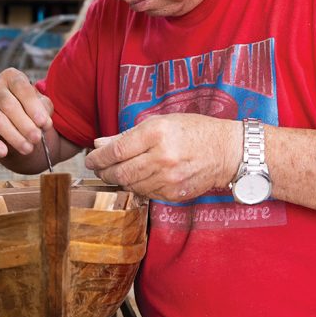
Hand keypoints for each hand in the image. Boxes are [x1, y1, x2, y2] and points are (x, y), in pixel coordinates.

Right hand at [0, 67, 54, 158]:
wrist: (15, 116)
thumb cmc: (30, 106)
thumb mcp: (41, 103)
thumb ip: (44, 109)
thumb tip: (44, 123)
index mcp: (12, 76)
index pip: (22, 89)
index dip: (34, 107)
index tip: (45, 124)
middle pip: (9, 105)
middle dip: (24, 124)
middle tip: (37, 139)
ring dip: (13, 135)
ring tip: (27, 148)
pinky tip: (3, 152)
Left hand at [85, 114, 239, 201]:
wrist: (225, 151)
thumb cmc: (193, 131)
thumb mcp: (161, 122)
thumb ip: (128, 135)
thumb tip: (100, 144)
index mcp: (156, 133)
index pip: (116, 151)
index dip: (98, 157)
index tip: (91, 159)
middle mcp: (161, 157)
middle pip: (120, 172)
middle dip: (105, 171)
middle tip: (100, 168)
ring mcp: (168, 179)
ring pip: (131, 185)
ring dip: (120, 180)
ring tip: (118, 172)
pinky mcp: (173, 194)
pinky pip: (146, 193)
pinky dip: (138, 186)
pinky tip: (140, 178)